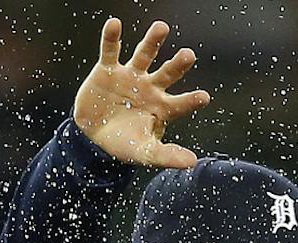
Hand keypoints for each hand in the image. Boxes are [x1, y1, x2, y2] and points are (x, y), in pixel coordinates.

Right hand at [72, 18, 209, 169]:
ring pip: (145, 55)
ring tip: (162, 28)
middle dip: (178, 65)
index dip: (191, 101)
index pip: (181, 104)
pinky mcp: (108, 70)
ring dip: (153, 42)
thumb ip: (166, 156)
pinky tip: (114, 24)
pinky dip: (111, 38)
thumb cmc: (124, 143)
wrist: (92, 136)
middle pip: (168, 73)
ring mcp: (130, 76)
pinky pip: (110, 51)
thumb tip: (193, 162)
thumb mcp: (144, 153)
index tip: (204, 97)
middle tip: (189, 55)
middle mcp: (150, 87)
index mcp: (162, 107)